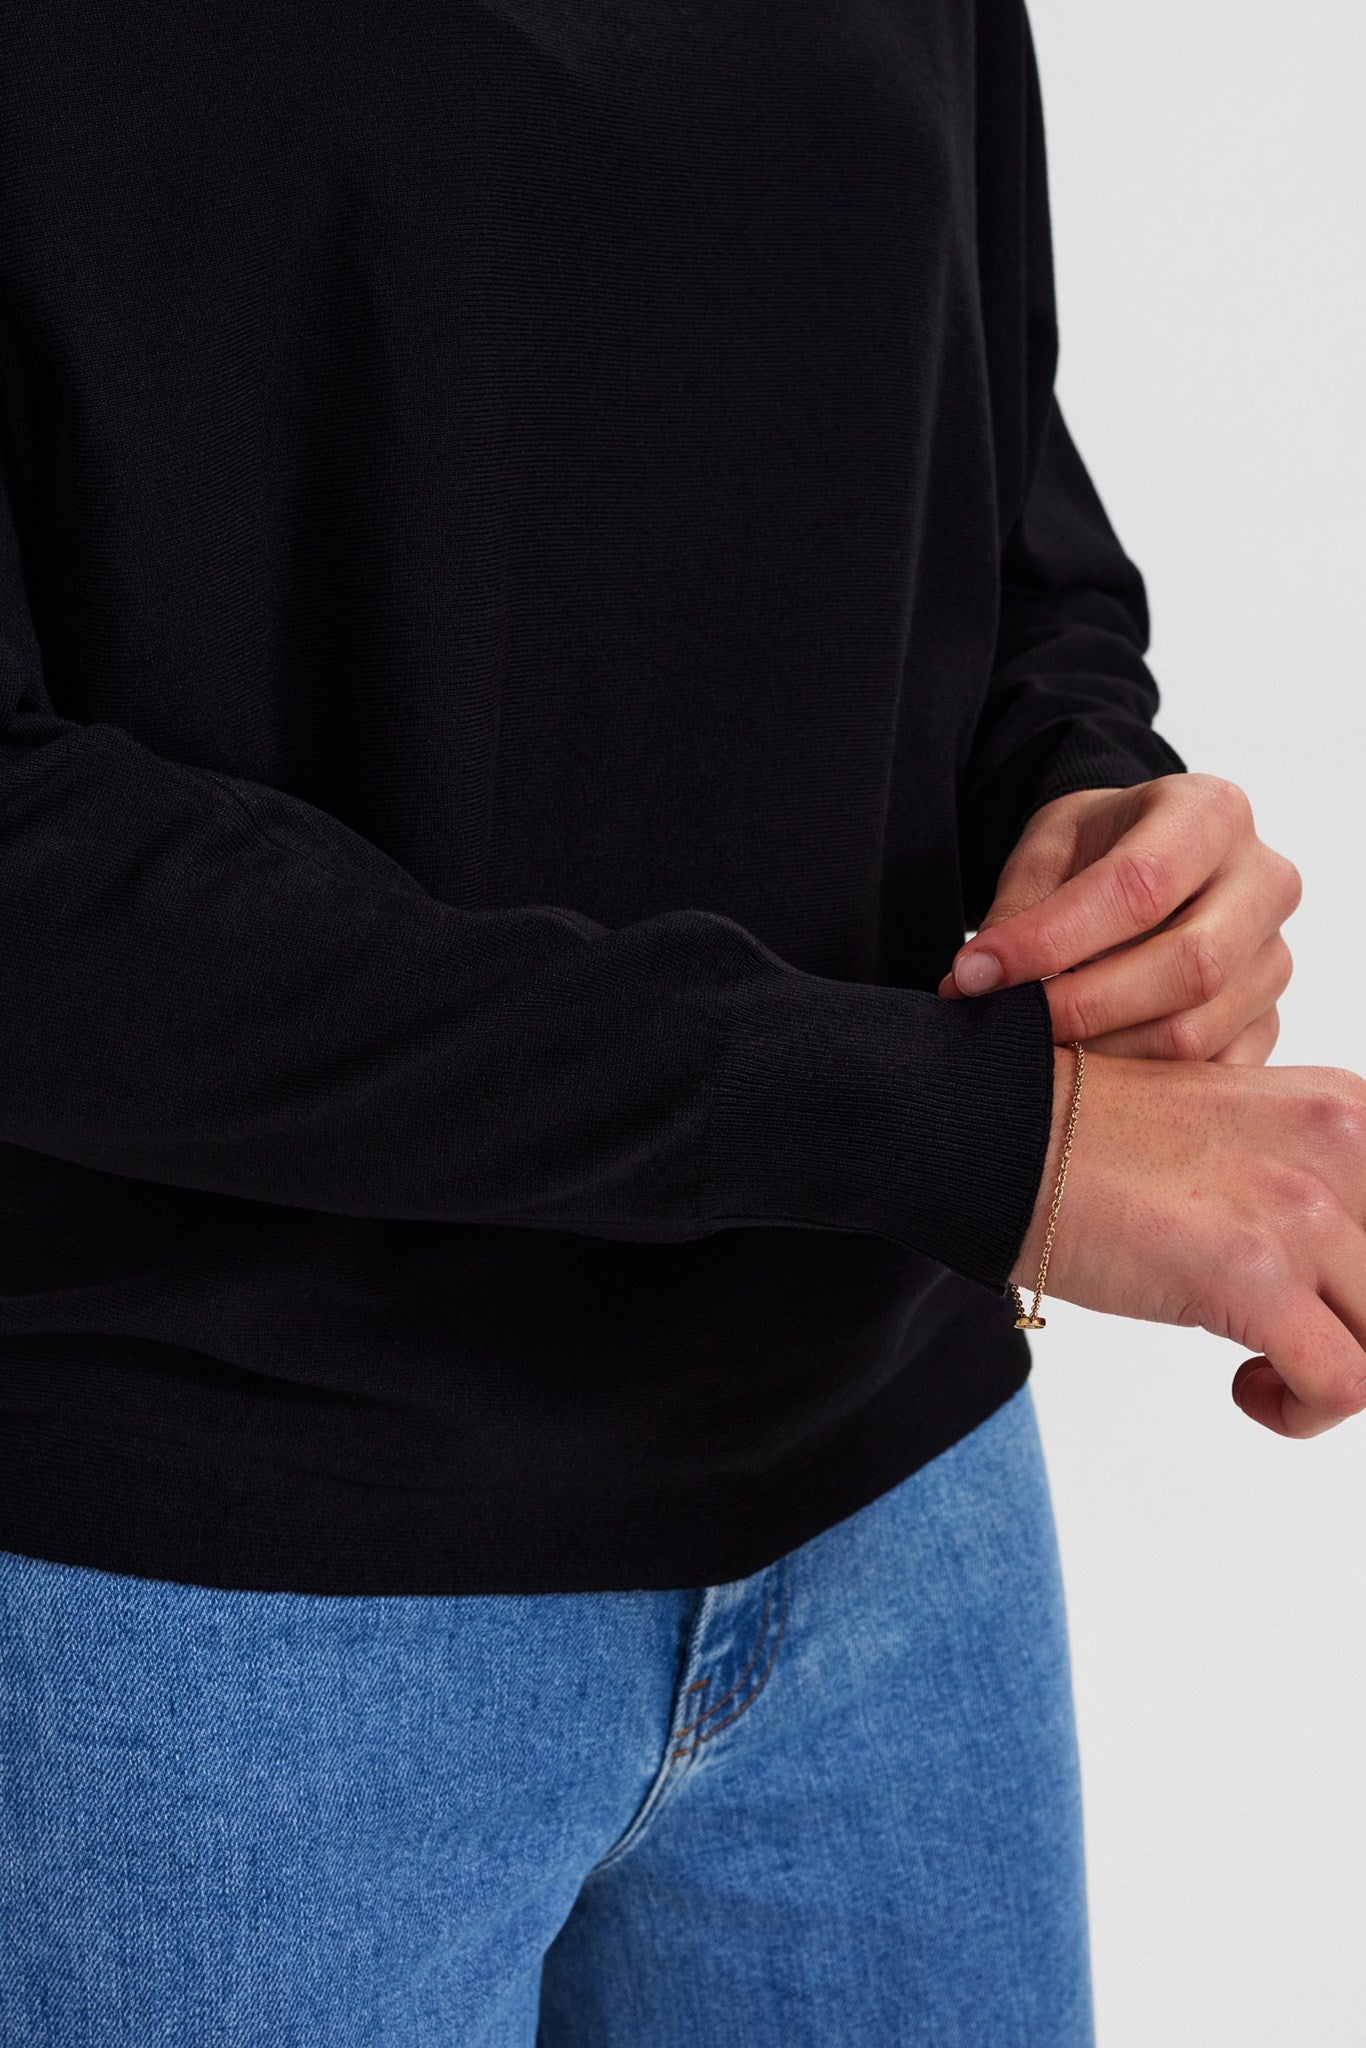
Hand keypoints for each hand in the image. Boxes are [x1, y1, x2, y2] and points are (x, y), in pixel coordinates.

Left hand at [938, 775, 1301, 1064]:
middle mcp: (1265, 883)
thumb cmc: (1096, 849)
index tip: (975, 973)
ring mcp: (1275, 958)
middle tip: (1008, 1026)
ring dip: (1103, 1055)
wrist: (1149, 859)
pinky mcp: (1269, 1020)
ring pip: (1197, 1031)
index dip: (1050, 939)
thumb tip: (973, 985)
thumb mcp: (1049, 849)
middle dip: (1083, 1007)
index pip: (1138, 885)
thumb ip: (1020, 910)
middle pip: (1190, 967)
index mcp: (1211, 813)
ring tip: (1036, 1050)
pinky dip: (1140, 1087)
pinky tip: (1085, 1074)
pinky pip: (1210, 1074)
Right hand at [1016, 1048, 1365, 1438]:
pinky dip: (1301, 1411)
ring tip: (1263, 1369)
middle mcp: (1338, 1148)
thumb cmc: (1097, 1146)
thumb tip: (1347, 1275)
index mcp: (1344, 1115)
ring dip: (1330, 1379)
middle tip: (1290, 1342)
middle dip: (1351, 1330)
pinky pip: (1344, 1385)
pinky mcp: (1251, 1272)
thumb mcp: (1241, 1138)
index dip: (1362, 1293)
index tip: (1323, 1311)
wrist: (1002, 1137)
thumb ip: (1308, 1185)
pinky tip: (1245, 1389)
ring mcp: (1298, 1209)